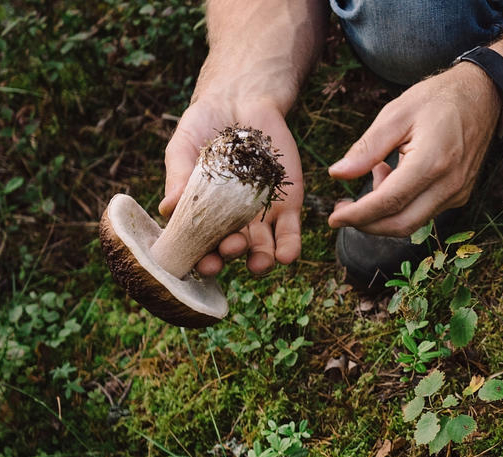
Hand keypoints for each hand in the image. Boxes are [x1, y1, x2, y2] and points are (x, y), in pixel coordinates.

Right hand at [159, 98, 302, 275]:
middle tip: (229, 247)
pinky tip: (285, 255)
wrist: (241, 100)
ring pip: (262, 248)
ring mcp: (261, 215)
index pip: (200, 245)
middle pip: (232, 249)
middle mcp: (232, 222)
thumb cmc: (203, 127)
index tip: (201, 264)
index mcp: (203, 214)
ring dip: (260, 260)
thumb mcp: (183, 149)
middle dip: (231, 254)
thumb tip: (167, 208)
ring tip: (258, 263)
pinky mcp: (288, 204)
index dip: (201, 258)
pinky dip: (289, 247)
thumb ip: (178, 177)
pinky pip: (290, 232)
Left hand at [327, 63, 500, 236]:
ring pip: (412, 221)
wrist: (482, 96)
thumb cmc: (437, 99)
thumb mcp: (396, 114)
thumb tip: (337, 174)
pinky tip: (395, 175)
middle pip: (401, 224)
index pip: (389, 202)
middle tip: (343, 210)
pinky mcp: (460, 195)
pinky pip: (425, 211)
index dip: (358, 215)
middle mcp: (449, 185)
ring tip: (377, 172)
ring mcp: (457, 193)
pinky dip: (402, 204)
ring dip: (385, 210)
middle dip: (367, 224)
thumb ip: (367, 148)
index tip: (334, 218)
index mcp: (432, 162)